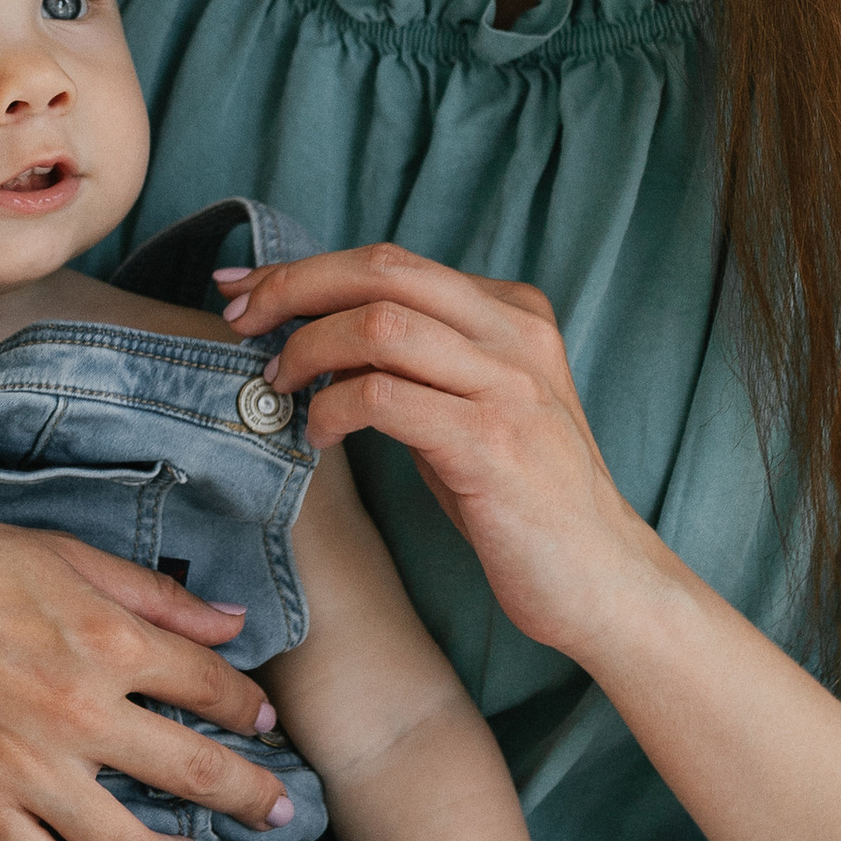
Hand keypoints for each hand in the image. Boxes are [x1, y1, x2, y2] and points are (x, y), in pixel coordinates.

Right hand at [0, 501, 296, 840]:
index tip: (264, 724)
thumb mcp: (63, 555)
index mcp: (110, 639)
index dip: (251, 710)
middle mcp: (82, 712)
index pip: (216, 689)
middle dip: (254, 798)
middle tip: (278, 813)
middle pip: (201, 774)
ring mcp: (27, 770)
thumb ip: (154, 594)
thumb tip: (232, 621)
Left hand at [218, 245, 660, 663]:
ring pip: (379, 325)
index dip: (306, 269)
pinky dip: (334, 408)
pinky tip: (322, 435)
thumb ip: (417, 362)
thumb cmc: (522, 499)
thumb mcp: (473, 406)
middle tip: (239, 320)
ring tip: (280, 385)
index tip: (246, 287)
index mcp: (513, 311)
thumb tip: (317, 333)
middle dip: (293, 288)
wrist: (601, 577)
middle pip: (381, 271)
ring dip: (308, 349)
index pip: (392, 263)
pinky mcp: (491, 442)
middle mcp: (516, 333)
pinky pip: (384, 397)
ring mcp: (509, 385)